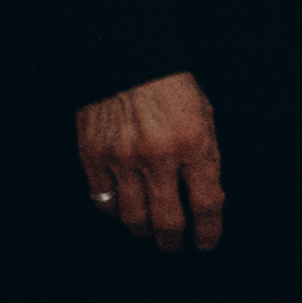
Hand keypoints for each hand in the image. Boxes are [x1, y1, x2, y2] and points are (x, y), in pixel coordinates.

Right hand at [76, 72, 222, 252]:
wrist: (125, 57)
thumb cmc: (171, 86)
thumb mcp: (204, 114)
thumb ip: (205, 156)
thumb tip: (206, 197)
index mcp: (193, 142)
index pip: (206, 203)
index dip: (208, 231)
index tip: (206, 243)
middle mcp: (158, 155)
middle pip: (166, 221)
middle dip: (173, 241)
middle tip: (174, 244)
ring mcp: (122, 158)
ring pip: (132, 217)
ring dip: (143, 230)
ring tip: (149, 230)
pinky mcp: (93, 156)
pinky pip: (102, 200)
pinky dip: (114, 210)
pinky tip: (122, 208)